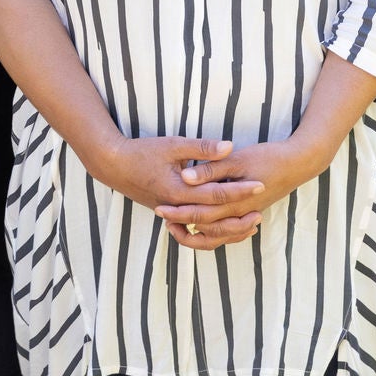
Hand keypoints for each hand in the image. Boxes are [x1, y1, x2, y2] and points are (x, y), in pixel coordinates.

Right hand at [93, 136, 263, 241]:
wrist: (113, 165)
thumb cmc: (142, 152)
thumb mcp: (173, 145)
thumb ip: (202, 148)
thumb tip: (229, 146)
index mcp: (179, 190)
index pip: (217, 193)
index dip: (240, 189)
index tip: (259, 183)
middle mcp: (177, 207)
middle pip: (214, 218)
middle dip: (239, 215)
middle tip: (261, 211)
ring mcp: (172, 214)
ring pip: (204, 230)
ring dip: (228, 229)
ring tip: (248, 223)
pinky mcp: (169, 214)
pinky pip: (193, 230)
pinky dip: (210, 230)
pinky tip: (224, 226)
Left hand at [154, 138, 326, 251]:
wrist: (298, 164)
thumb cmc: (269, 157)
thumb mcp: (237, 159)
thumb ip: (211, 169)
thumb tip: (186, 177)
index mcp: (234, 201)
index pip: (200, 213)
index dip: (178, 212)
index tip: (160, 208)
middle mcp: (240, 214)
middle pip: (206, 227)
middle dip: (182, 223)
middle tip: (162, 217)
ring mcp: (247, 215)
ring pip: (218, 235)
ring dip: (197, 233)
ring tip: (178, 226)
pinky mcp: (252, 212)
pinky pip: (230, 232)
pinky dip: (215, 234)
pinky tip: (203, 227)